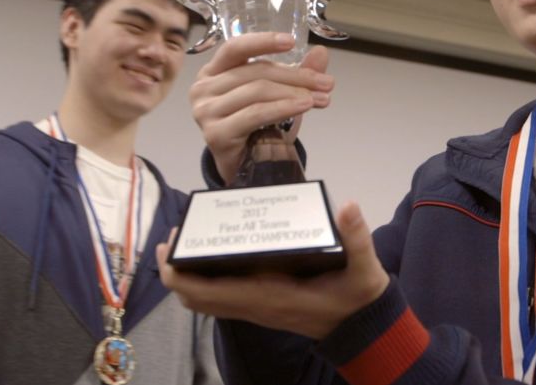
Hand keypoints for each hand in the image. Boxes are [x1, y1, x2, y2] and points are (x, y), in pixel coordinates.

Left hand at [156, 202, 388, 339]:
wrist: (364, 329)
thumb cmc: (359, 299)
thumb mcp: (364, 269)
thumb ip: (358, 237)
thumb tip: (348, 205)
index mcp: (270, 295)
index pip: (209, 292)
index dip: (180, 272)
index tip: (170, 244)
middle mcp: (255, 305)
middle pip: (196, 298)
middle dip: (174, 271)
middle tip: (171, 237)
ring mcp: (256, 309)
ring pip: (204, 302)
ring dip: (186, 277)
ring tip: (183, 243)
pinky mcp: (261, 307)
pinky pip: (219, 300)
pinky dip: (204, 283)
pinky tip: (209, 257)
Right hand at [189, 33, 332, 183]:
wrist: (241, 166)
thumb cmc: (254, 127)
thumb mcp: (276, 95)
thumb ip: (294, 73)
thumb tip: (320, 53)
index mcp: (213, 71)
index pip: (235, 48)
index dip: (262, 42)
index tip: (292, 41)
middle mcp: (203, 88)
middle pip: (254, 72)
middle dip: (295, 76)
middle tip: (326, 83)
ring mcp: (206, 111)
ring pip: (257, 91)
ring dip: (294, 93)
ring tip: (320, 99)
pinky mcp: (215, 133)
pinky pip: (255, 114)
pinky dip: (283, 108)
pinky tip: (304, 107)